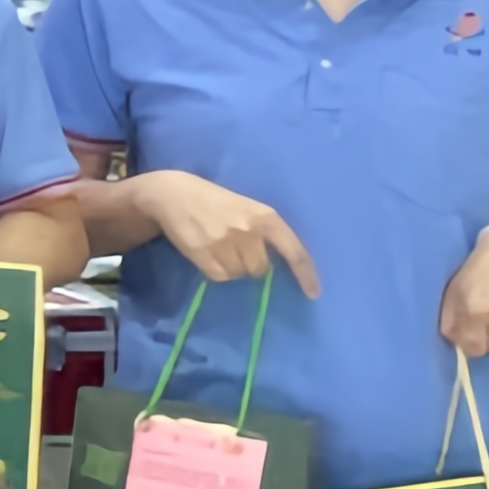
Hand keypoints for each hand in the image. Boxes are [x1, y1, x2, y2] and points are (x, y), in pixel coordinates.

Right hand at [131, 171, 320, 294]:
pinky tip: (206, 253)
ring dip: (231, 267)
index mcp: (266, 217)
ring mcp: (226, 242)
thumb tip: (273, 266)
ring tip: (217, 248)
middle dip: (250, 264)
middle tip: (234, 249)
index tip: (313, 294)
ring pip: (239, 274)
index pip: (294, 251)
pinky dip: (215, 270)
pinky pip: (219, 276)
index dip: (305, 275)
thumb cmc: (216, 202)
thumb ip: (263, 233)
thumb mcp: (247, 209)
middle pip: (260, 269)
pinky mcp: (203, 252)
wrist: (174, 194)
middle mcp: (250, 230)